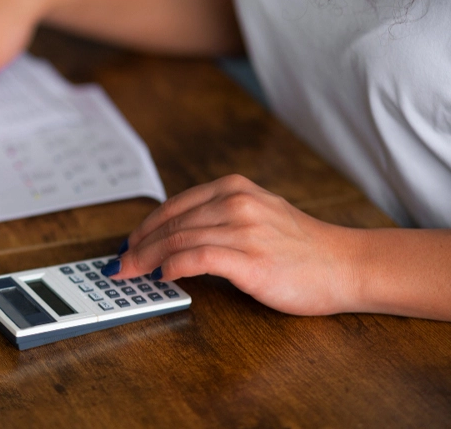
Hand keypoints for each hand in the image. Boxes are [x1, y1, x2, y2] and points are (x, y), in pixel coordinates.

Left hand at [101, 174, 362, 315]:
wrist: (344, 264)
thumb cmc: (301, 246)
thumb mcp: (258, 213)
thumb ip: (219, 217)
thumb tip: (175, 238)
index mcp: (234, 188)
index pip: (173, 206)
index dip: (145, 227)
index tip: (128, 244)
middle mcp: (235, 203)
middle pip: (170, 224)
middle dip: (138, 246)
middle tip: (119, 264)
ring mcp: (242, 230)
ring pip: (177, 241)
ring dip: (147, 259)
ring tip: (132, 273)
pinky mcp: (249, 259)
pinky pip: (197, 259)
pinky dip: (173, 267)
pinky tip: (163, 276)